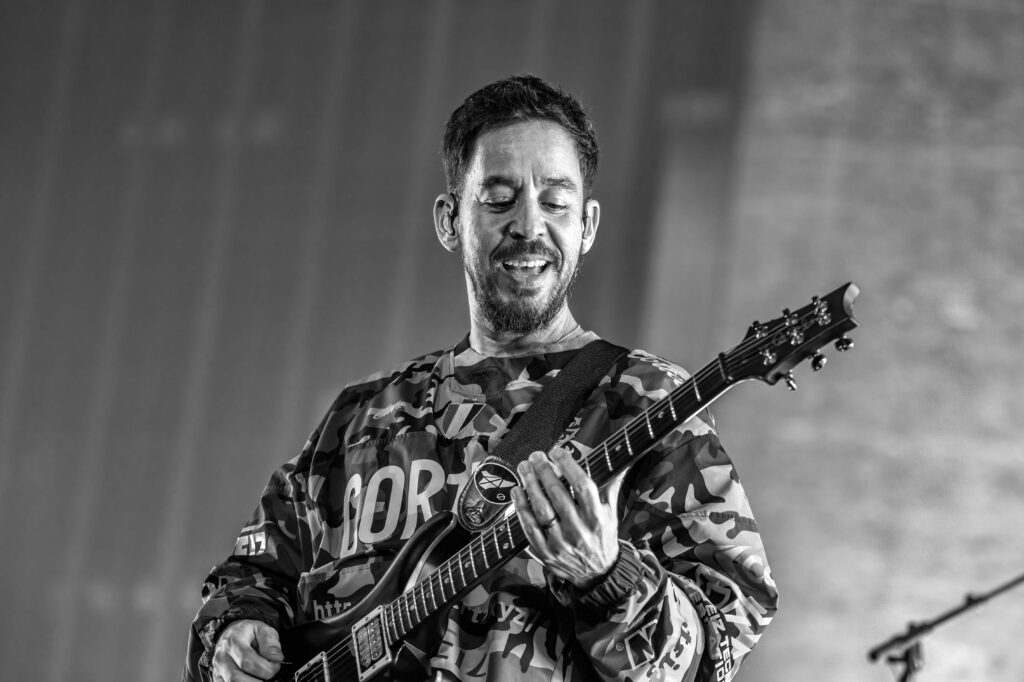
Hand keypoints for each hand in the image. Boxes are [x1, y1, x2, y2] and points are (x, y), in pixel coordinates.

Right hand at [211, 619, 283, 680]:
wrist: (231, 635)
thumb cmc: (248, 634)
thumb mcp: (262, 630)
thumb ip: (270, 643)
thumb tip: (276, 658)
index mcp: (233, 641)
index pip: (247, 661)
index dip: (265, 668)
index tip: (275, 666)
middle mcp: (222, 658)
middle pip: (236, 679)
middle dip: (258, 680)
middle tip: (269, 674)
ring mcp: (218, 670)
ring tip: (261, 677)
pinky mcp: (218, 679)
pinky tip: (252, 679)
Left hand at [512, 447, 622, 588]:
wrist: (597, 574)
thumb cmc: (603, 537)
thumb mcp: (611, 512)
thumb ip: (611, 485)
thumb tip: (622, 459)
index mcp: (597, 518)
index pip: (583, 486)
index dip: (569, 466)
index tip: (558, 451)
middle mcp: (579, 530)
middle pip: (558, 495)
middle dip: (544, 471)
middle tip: (536, 456)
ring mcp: (561, 543)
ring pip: (542, 509)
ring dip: (530, 485)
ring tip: (524, 468)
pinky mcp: (546, 552)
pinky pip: (530, 527)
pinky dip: (521, 508)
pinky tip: (516, 491)